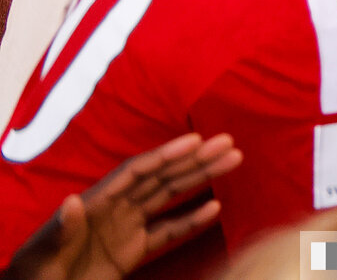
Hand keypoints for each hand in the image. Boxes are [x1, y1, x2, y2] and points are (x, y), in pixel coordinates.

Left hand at [4, 133, 241, 279]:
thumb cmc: (34, 278)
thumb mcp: (41, 258)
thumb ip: (60, 232)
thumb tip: (73, 200)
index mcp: (93, 205)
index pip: (136, 173)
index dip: (165, 155)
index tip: (195, 140)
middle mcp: (114, 210)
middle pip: (160, 178)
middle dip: (194, 160)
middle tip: (227, 143)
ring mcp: (125, 229)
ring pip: (169, 197)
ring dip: (200, 179)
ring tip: (232, 161)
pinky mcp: (132, 250)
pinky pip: (168, 231)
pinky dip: (192, 219)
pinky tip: (215, 207)